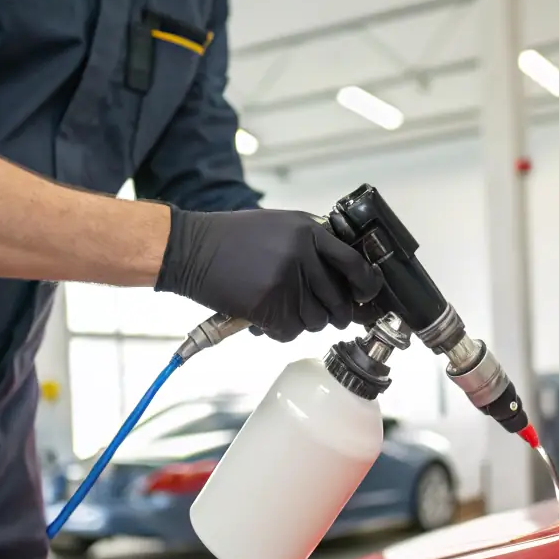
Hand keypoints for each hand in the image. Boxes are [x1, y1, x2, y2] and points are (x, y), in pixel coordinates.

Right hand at [156, 208, 382, 341]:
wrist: (191, 248)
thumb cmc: (233, 239)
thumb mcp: (280, 226)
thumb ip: (313, 245)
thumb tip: (347, 278)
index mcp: (309, 231)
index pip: (354, 264)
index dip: (367, 286)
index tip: (367, 296)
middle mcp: (302, 255)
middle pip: (338, 302)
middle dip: (333, 314)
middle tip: (319, 312)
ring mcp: (286, 281)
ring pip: (316, 321)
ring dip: (302, 322)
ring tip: (280, 308)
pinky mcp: (268, 305)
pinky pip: (290, 332)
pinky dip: (279, 331)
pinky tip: (264, 317)